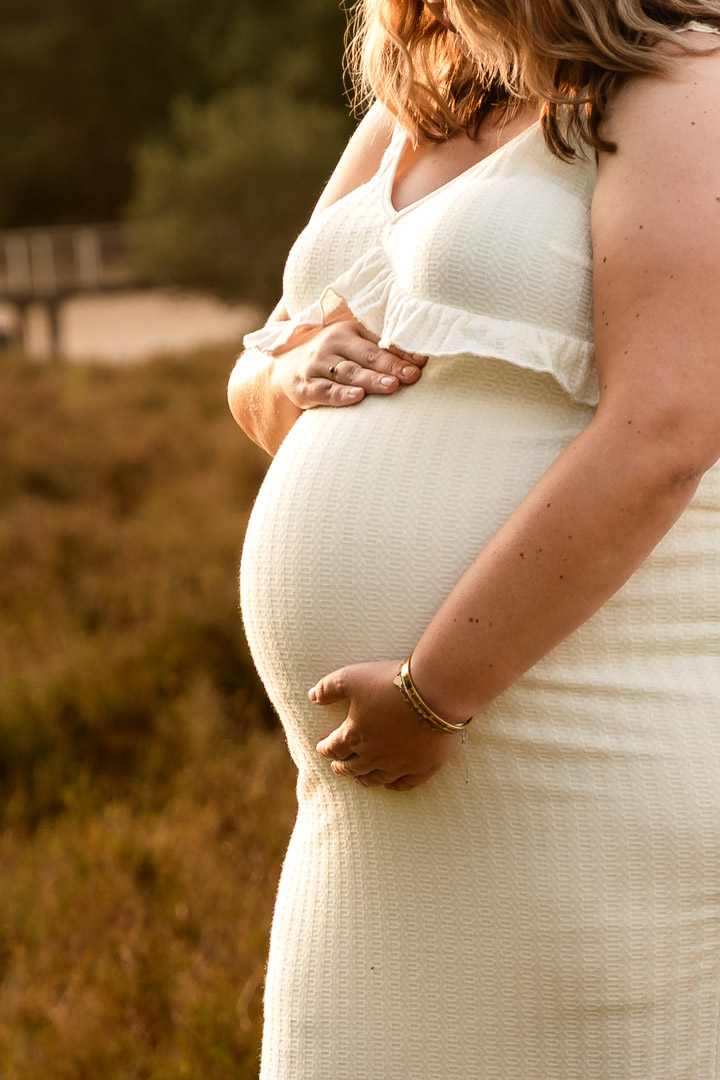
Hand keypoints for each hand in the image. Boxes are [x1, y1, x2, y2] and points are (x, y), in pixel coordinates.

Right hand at [271, 308, 426, 409]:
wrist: (284, 365)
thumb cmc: (331, 355)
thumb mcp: (352, 344)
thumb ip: (381, 348)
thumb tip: (420, 360)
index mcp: (349, 330)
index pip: (379, 341)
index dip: (402, 351)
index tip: (423, 362)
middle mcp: (332, 344)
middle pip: (367, 356)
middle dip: (391, 366)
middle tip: (412, 375)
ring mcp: (317, 365)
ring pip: (348, 373)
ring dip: (371, 380)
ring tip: (392, 386)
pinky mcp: (306, 387)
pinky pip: (325, 391)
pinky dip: (341, 395)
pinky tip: (358, 397)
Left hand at [311, 660, 461, 791]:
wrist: (435, 692)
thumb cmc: (390, 682)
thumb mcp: (352, 677)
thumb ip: (328, 687)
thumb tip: (311, 696)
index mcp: (354, 735)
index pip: (333, 748)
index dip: (325, 748)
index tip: (322, 748)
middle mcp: (373, 755)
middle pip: (352, 767)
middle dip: (341, 767)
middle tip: (336, 766)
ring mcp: (399, 764)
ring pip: (375, 779)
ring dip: (363, 779)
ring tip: (358, 779)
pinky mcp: (422, 767)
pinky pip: (404, 784)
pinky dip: (394, 786)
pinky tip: (390, 785)